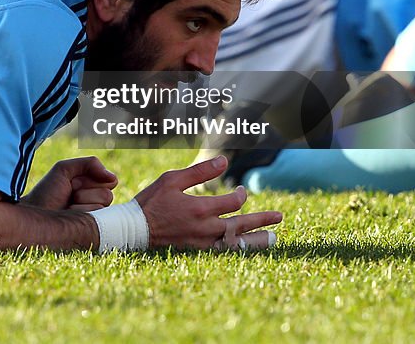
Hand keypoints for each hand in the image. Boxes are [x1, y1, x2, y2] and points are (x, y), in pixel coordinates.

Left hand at [21, 156, 117, 211]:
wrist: (32, 214)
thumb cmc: (46, 193)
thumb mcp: (64, 169)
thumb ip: (89, 164)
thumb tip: (113, 178)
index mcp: (91, 188)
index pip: (109, 181)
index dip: (90, 180)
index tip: (72, 183)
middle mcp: (95, 204)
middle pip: (107, 195)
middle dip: (85, 192)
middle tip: (68, 195)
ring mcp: (93, 219)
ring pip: (103, 206)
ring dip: (82, 203)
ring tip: (66, 206)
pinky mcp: (90, 231)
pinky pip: (97, 217)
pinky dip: (80, 212)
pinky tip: (68, 215)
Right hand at [134, 155, 281, 250]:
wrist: (135, 230)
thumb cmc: (151, 202)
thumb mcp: (172, 179)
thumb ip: (199, 171)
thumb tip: (223, 160)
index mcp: (201, 208)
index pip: (234, 202)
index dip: (241, 195)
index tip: (241, 191)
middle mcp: (206, 228)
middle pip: (242, 224)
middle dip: (262, 220)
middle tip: (279, 217)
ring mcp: (203, 244)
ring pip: (238, 243)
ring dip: (257, 240)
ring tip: (274, 239)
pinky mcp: (198, 254)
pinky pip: (225, 254)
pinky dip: (239, 252)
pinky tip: (247, 250)